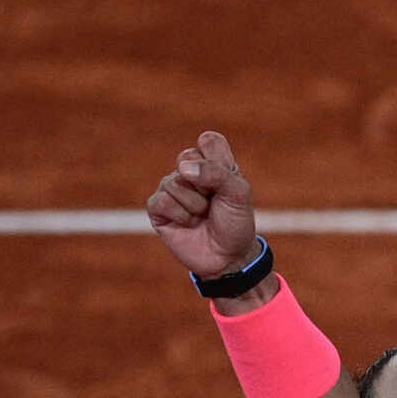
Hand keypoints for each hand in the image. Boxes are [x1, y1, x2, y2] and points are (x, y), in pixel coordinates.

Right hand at [146, 131, 259, 277]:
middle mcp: (189, 172)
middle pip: (186, 158)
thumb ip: (216, 173)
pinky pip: (163, 201)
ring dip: (195, 205)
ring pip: (174, 182)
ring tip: (203, 216)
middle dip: (206, 185)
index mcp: (212, 162)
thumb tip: (183, 169)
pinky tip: (189, 224)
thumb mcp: (238, 194)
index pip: (208, 141)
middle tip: (213, 201)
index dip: (218, 162)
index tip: (228, 181)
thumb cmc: (235, 223)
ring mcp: (171, 188)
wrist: (228, 257)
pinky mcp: (158, 208)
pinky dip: (182, 216)